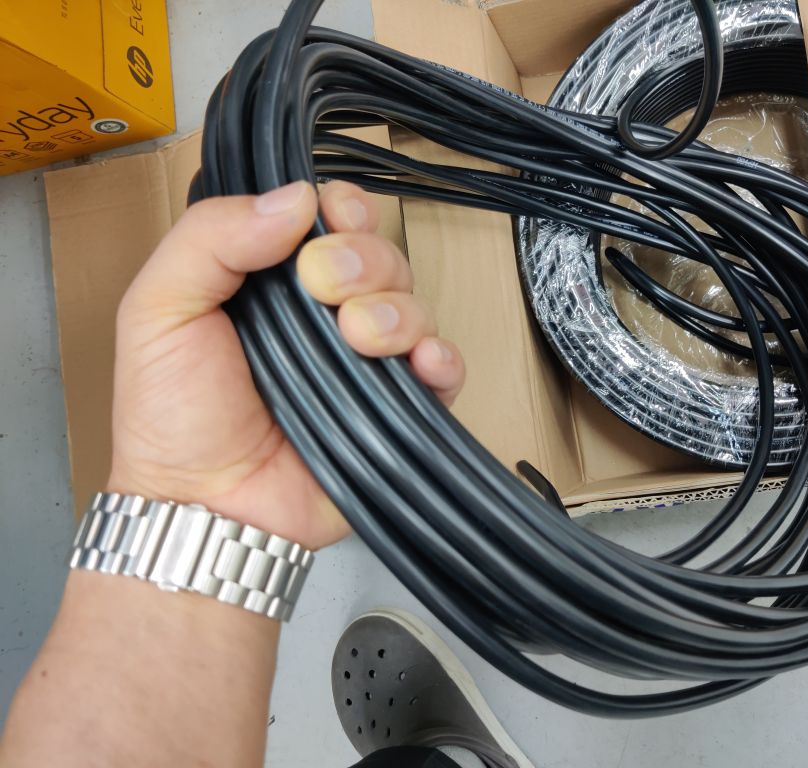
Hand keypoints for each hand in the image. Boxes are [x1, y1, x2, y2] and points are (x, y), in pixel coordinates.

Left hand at [108, 181, 464, 549]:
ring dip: (395, 310)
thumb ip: (211, 239)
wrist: (205, 505)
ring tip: (359, 337)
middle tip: (325, 287)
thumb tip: (295, 197)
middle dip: (364, 260)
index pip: (331, 222)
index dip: (344, 210)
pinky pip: (444, 370)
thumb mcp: (160, 309)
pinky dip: (442, 358)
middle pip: (381, 256)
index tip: (332, 218)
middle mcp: (326, 315)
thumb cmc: (172, 415)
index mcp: (274, 282)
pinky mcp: (396, 409)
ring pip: (414, 306)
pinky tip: (421, 360)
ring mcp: (365, 362)